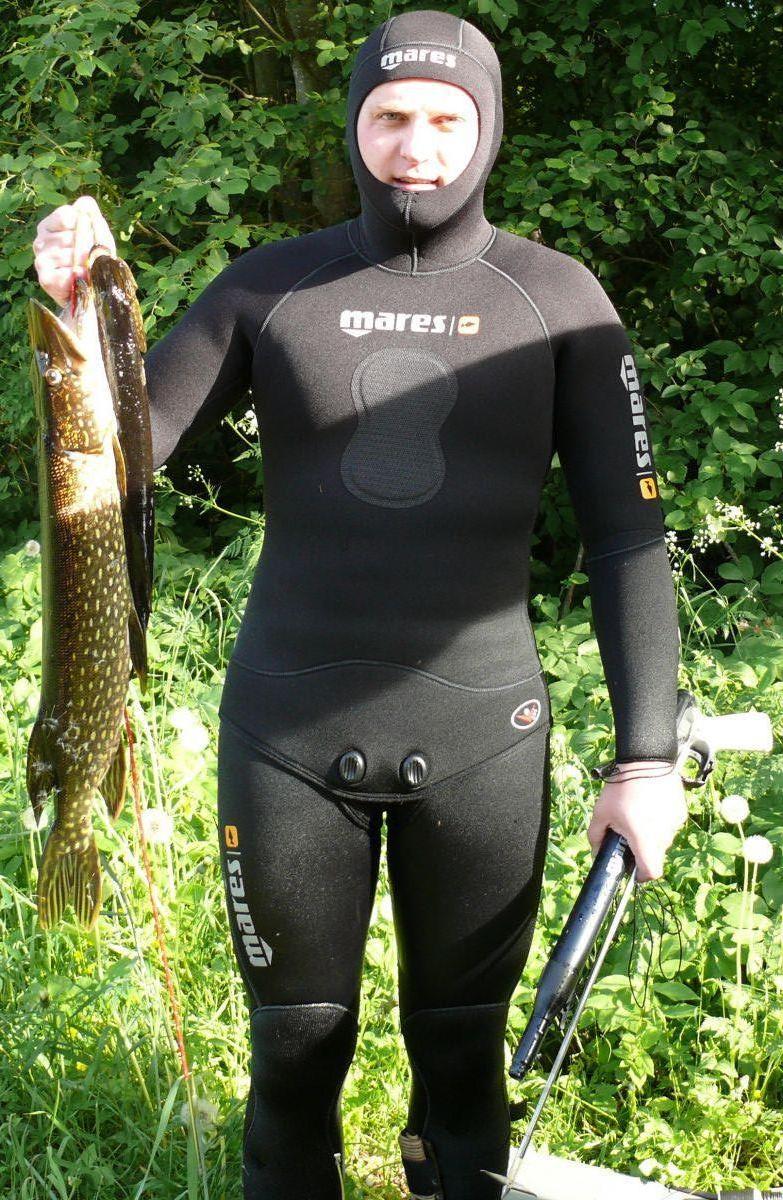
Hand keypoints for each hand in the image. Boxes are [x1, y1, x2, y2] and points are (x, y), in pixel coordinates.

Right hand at [33, 194, 116, 307]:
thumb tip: (84, 205)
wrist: (92, 290)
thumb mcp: (96, 232)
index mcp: (49, 225)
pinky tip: (81, 280)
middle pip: (72, 237)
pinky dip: (80, 278)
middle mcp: (40, 241)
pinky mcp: (46, 279)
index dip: (85, 226)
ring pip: (72, 256)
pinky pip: (69, 274)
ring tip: (87, 270)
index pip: (68, 215)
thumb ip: (90, 214)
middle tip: (91, 258)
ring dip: (86, 264)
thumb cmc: (93, 258)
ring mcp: (40, 260)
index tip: (90, 236)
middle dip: (89, 248)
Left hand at [586, 760, 687, 882]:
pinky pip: (668, 824)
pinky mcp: (680, 812)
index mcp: (646, 841)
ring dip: (650, 833)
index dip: (640, 875)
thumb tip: (596, 852)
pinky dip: (659, 820)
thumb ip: (596, 837)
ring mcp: (675, 824)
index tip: (631, 867)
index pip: (651, 873)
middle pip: (654, 854)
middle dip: (641, 848)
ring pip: (662, 838)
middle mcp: (665, 836)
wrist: (646, 761)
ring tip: (637, 812)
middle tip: (627, 831)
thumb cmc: (621, 788)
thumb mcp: (601, 813)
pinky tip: (648, 804)